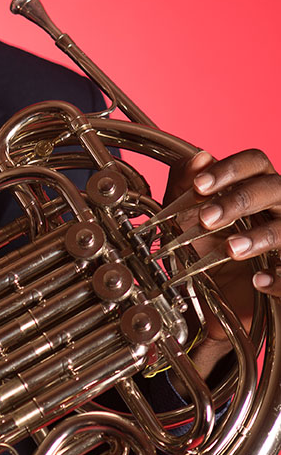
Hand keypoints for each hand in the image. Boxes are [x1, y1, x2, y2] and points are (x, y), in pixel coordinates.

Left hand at [165, 148, 280, 376]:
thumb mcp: (184, 217)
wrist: (208, 296)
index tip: (198, 186)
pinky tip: (258, 280)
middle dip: (239, 201)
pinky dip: (279, 278)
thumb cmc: (202, 246)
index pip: (255, 162)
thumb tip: (198, 158)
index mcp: (255, 185)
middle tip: (206, 219)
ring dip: (260, 236)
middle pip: (273, 188)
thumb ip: (184, 186)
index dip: (230, 169)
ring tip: (231, 249)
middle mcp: (277, 207)